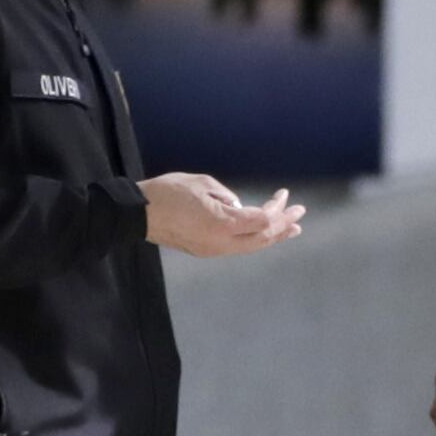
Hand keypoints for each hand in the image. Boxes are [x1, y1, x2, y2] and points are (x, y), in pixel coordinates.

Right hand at [142, 172, 304, 257]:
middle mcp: (222, 243)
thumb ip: (227, 196)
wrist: (135, 215)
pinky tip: (262, 235)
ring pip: (251, 246)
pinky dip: (254, 240)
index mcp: (224, 225)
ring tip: (292, 229)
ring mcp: (214, 250)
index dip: (277, 209)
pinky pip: (238, 247)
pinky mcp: (205, 251)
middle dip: (284, 226)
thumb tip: (240, 207)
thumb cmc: (166, 193)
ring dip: (272, 236)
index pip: (262, 220)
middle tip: (300, 214)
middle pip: (262, 238)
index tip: (285, 195)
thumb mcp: (202, 184)